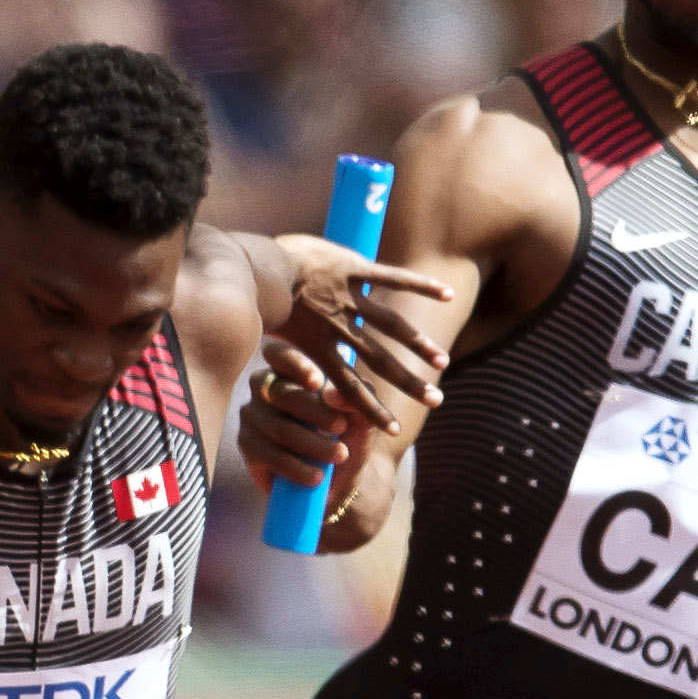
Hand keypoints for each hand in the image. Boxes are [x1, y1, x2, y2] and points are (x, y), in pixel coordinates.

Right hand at [238, 346, 371, 496]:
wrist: (340, 479)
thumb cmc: (349, 435)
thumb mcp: (362, 414)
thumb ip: (356, 398)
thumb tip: (331, 395)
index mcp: (290, 369)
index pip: (279, 354)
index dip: (295, 365)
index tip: (318, 383)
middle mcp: (265, 388)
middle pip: (282, 393)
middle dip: (316, 412)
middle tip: (342, 427)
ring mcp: (252, 417)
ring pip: (278, 428)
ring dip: (313, 445)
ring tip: (340, 456)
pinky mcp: (247, 447)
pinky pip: (269, 455)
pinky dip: (297, 467)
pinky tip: (317, 476)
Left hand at [270, 237, 452, 428]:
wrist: (249, 267)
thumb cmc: (259, 303)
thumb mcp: (274, 339)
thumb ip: (294, 358)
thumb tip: (306, 382)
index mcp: (318, 348)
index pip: (351, 388)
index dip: (373, 411)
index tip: (395, 430)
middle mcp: (336, 327)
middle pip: (379, 362)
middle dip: (409, 383)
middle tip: (436, 401)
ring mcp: (347, 298)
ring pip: (391, 325)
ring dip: (419, 344)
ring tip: (442, 361)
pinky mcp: (353, 269)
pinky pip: (391, 277)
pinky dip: (420, 285)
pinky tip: (448, 294)